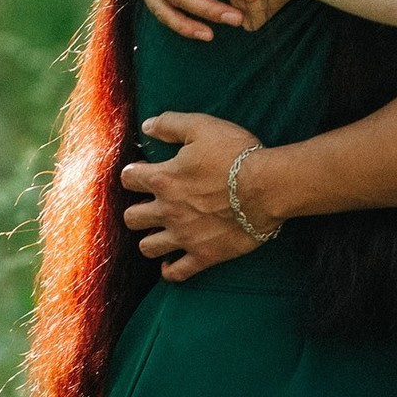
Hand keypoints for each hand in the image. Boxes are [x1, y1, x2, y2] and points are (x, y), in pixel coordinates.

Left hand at [119, 112, 268, 281]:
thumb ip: (170, 124)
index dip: (132, 174)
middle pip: (131, 218)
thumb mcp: (201, 127)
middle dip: (136, 210)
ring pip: (147, 247)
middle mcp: (167, 210)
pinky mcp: (204, 255)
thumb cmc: (236, 155)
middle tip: (150, 205)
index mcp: (163, 179)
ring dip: (149, 239)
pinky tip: (170, 263)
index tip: (142, 172)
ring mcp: (184, 236)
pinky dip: (170, 270)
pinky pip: (177, 272)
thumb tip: (146, 126)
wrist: (267, 188)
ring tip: (159, 232)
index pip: (129, 179)